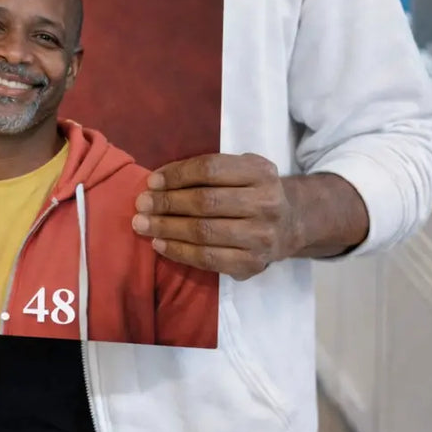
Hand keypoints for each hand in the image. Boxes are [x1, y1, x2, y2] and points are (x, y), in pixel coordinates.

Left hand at [132, 153, 295, 279]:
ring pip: (204, 232)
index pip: (210, 169)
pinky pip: (208, 259)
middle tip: (140, 205)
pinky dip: (179, 252)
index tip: (152, 181)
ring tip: (143, 225)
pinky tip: (160, 245)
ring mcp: (261, 237)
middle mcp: (265, 203)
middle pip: (205, 202)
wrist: (290, 223)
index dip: (177, 175)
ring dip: (167, 228)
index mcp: (260, 172)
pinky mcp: (253, 264)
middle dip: (167, 203)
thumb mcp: (241, 168)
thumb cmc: (252, 190)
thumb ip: (208, 170)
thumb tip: (157, 182)